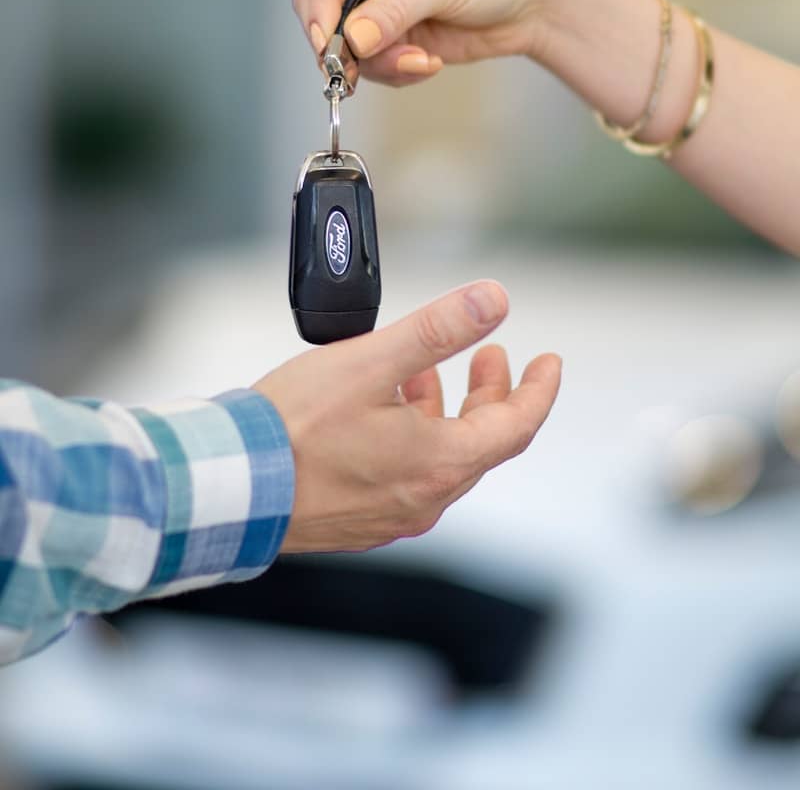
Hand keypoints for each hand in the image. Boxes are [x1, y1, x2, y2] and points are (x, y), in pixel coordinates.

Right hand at [254, 281, 559, 552]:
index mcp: (440, 464)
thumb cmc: (293, 429)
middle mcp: (424, 498)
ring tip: (424, 370)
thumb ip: (438, 329)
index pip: (516, 426)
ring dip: (445, 410)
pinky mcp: (359, 518)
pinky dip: (413, 434)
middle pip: (480, 442)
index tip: (549, 362)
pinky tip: (383, 407)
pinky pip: (407, 472)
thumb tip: (494, 301)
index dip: (537, 390)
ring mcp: (391, 513)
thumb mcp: (372, 361)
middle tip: (490, 357)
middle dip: (490, 394)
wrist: (231, 487)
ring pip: (441, 456)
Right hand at [292, 0, 571, 85]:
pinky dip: (393, 69)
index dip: (321, 6)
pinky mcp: (389, 32)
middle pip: (320, 4)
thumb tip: (351, 41)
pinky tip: (427, 62)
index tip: (325, 43)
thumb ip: (391, 11)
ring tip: (420, 61)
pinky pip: (369, 61)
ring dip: (377, 61)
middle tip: (354, 71)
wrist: (533, 3)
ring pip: (342, 41)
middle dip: (341, 41)